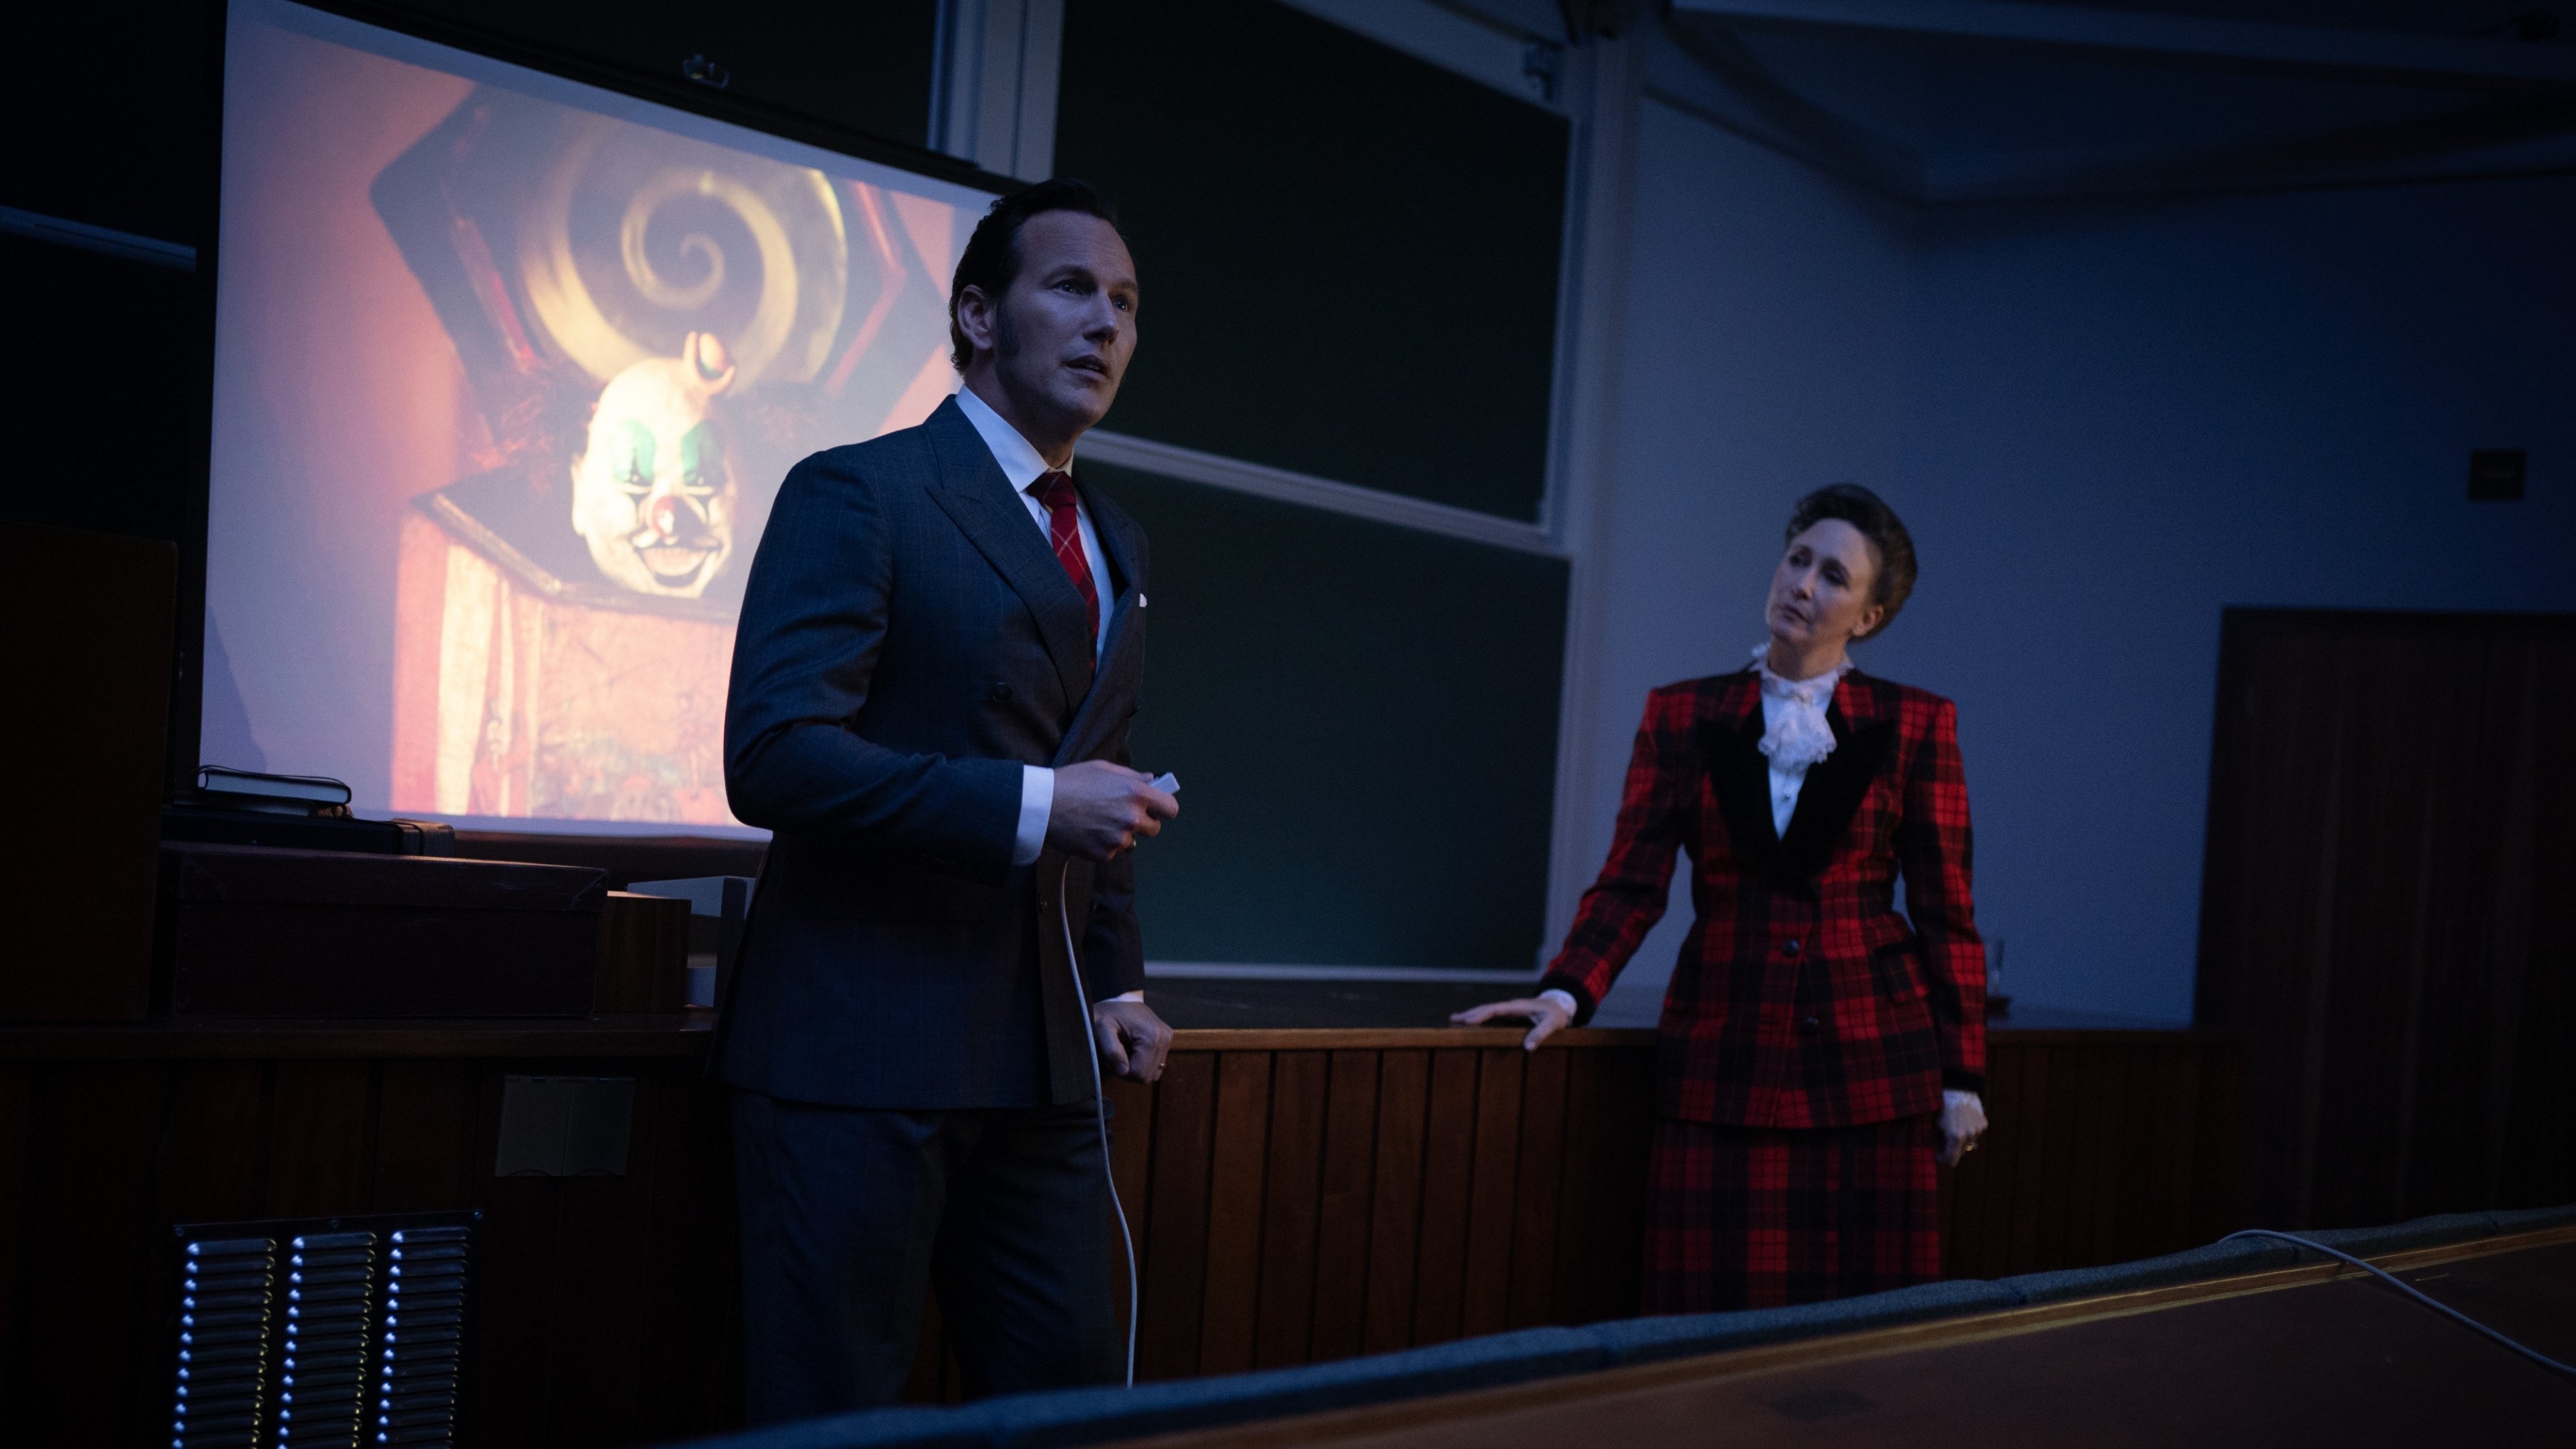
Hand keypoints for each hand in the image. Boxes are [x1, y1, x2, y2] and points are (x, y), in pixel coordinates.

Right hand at [1046, 761, 1178, 861]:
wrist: (1042, 805)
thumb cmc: (1071, 782)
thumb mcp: (1104, 769)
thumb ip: (1132, 776)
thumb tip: (1150, 781)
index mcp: (1136, 793)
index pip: (1171, 808)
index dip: (1163, 808)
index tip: (1156, 808)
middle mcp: (1131, 817)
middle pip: (1154, 829)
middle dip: (1142, 823)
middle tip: (1121, 814)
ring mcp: (1118, 838)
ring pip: (1130, 842)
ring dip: (1120, 835)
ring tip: (1097, 821)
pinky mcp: (1103, 854)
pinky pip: (1111, 852)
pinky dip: (1102, 845)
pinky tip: (1087, 831)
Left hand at [1092, 998, 1171, 1083]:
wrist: (1116, 1000)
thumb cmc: (1106, 1014)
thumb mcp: (1101, 1029)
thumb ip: (1111, 1050)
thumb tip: (1124, 1071)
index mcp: (1152, 1035)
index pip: (1140, 1074)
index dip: (1122, 1071)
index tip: (1113, 1058)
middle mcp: (1165, 1037)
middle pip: (1148, 1076)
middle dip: (1130, 1070)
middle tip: (1118, 1055)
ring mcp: (1167, 1038)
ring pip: (1153, 1073)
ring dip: (1137, 1068)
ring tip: (1125, 1051)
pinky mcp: (1166, 1040)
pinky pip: (1156, 1065)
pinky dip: (1143, 1063)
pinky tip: (1133, 1050)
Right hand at [1450, 997, 1571, 1051]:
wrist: (1561, 1005)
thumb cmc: (1557, 1014)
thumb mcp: (1553, 1024)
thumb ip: (1541, 1034)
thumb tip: (1527, 1048)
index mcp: (1518, 1006)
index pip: (1495, 1008)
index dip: (1481, 1015)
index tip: (1468, 1021)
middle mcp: (1511, 1006)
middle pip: (1486, 1008)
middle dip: (1470, 1013)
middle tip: (1453, 1019)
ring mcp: (1510, 1009)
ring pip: (1487, 1010)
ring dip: (1472, 1014)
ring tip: (1455, 1019)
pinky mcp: (1511, 1014)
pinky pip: (1492, 1014)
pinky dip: (1480, 1017)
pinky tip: (1472, 1022)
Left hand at [1939, 1090, 1987, 1165]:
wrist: (1957, 1088)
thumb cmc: (1941, 1106)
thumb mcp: (1935, 1125)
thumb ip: (1937, 1142)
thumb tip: (1937, 1154)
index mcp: (1956, 1136)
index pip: (1951, 1161)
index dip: (1943, 1159)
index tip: (1937, 1153)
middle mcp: (1969, 1135)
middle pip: (1960, 1152)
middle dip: (1951, 1148)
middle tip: (1942, 1137)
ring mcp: (1978, 1130)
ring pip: (1968, 1143)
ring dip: (1961, 1139)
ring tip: (1953, 1124)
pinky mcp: (1983, 1124)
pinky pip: (1975, 1134)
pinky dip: (1968, 1130)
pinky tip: (1963, 1119)